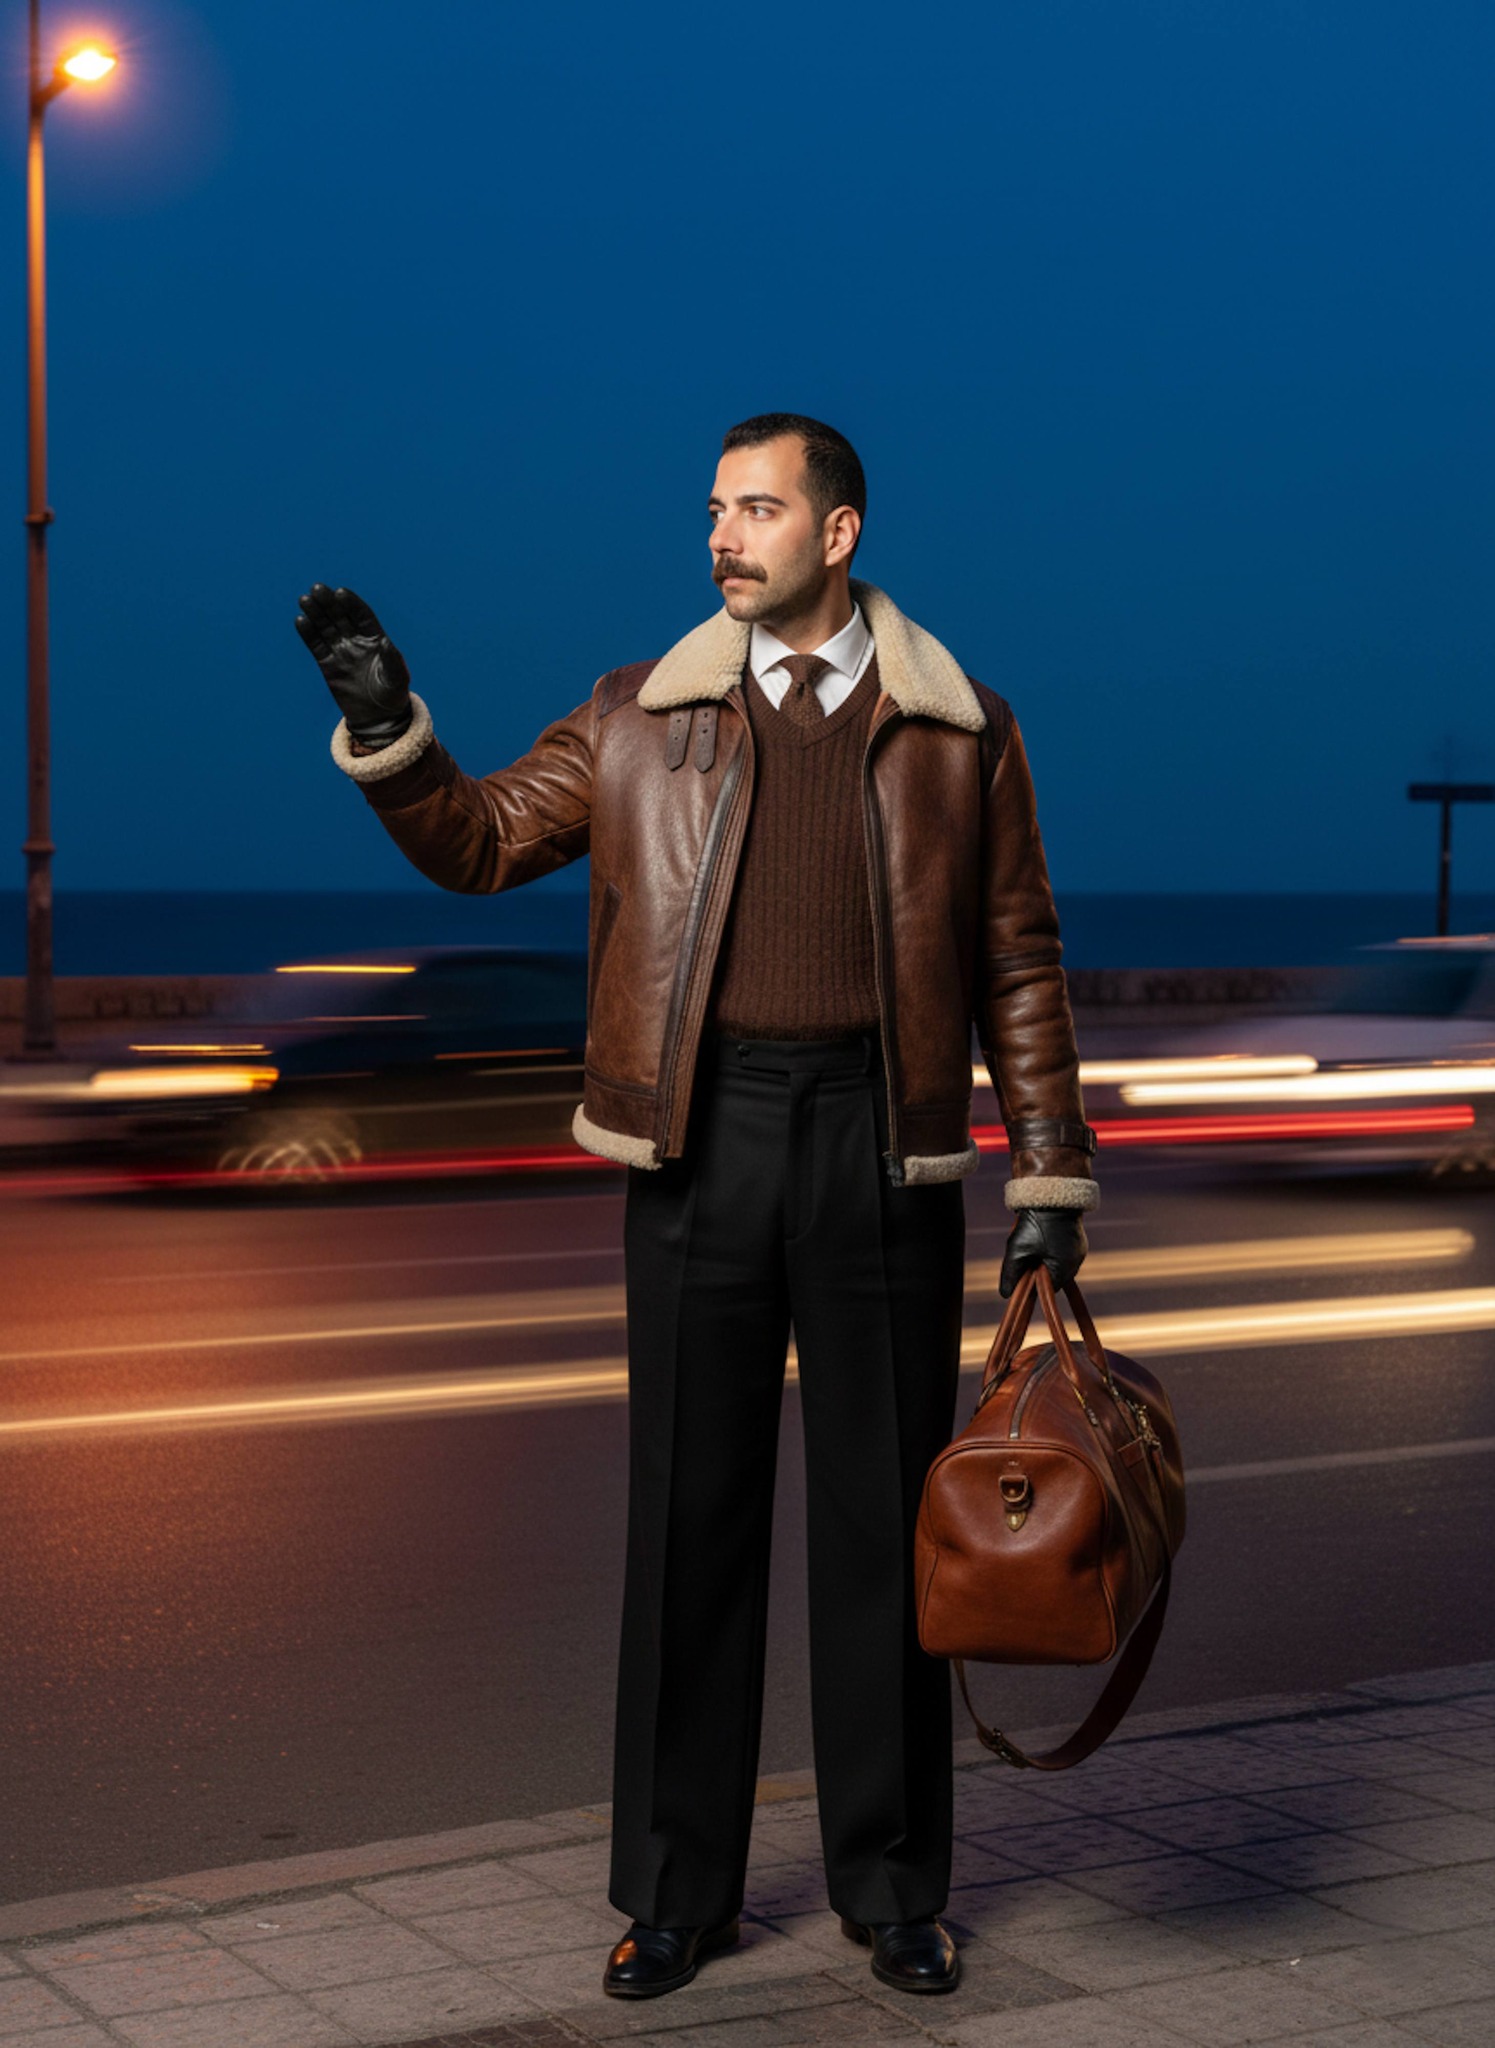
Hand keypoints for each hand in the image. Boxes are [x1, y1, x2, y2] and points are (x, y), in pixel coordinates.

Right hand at [295, 583, 412, 745]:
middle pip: (341, 617)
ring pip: (326, 628)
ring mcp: (341, 652)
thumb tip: (386, 642)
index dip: (351, 603)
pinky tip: (300, 620)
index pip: (362, 616)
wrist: (378, 717)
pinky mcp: (327, 665)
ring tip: (305, 600)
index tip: (340, 592)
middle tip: (317, 589)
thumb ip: (392, 660)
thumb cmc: (393, 695)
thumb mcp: (397, 678)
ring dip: (315, 613)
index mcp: (376, 639)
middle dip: (329, 603)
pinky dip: (308, 633)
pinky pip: (316, 646)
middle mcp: (357, 641)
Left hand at [999, 1207, 1087, 1297]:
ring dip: (1044, 1256)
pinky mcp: (1078, 1238)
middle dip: (1037, 1268)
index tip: (1021, 1268)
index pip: (1047, 1290)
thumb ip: (1011, 1274)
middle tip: (1025, 1251)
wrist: (1052, 1192)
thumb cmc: (1035, 1224)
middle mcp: (1077, 1262)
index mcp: (1065, 1269)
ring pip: (1057, 1262)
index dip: (1032, 1282)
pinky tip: (1042, 1234)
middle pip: (1053, 1276)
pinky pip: (1062, 1250)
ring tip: (1034, 1240)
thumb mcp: (1017, 1250)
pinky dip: (1051, 1246)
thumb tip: (1005, 1294)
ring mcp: (1079, 1249)